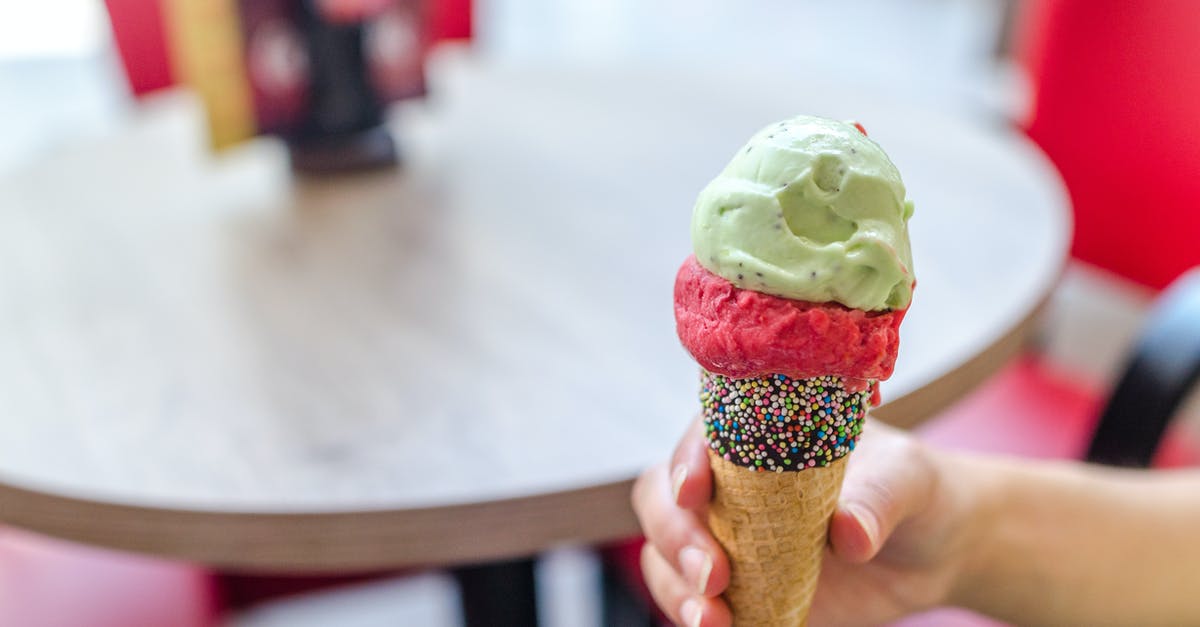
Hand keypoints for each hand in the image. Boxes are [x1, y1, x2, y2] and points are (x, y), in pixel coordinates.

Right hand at [631, 419, 980, 626]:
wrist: (934, 548)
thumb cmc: (915, 490)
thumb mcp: (907, 480)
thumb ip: (878, 500)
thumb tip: (849, 532)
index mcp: (757, 434)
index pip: (700, 436)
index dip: (685, 460)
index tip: (694, 491)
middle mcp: (729, 483)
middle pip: (662, 498)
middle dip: (674, 536)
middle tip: (713, 575)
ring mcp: (727, 537)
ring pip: (664, 554)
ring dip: (674, 587)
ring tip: (712, 620)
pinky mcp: (739, 588)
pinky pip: (693, 600)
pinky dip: (692, 615)